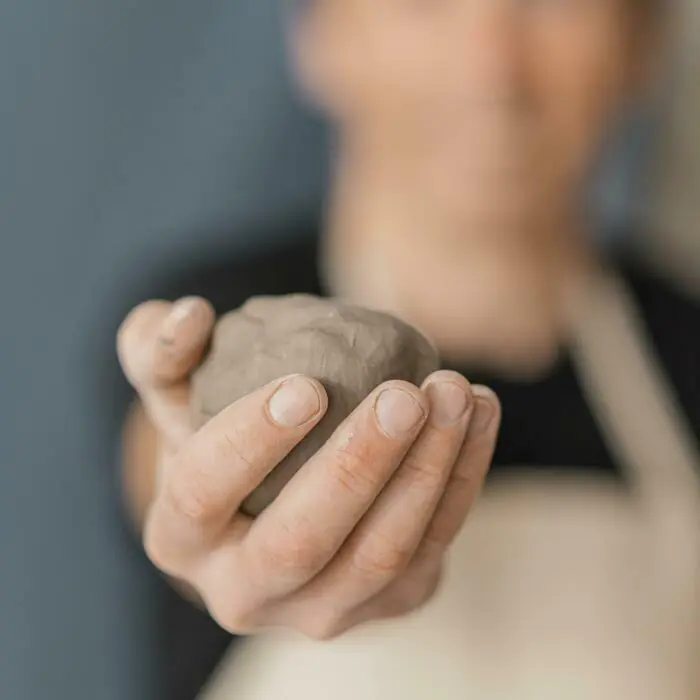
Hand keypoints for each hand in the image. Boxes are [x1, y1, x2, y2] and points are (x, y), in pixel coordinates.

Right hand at [117, 296, 499, 639]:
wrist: (285, 492)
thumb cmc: (230, 431)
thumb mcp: (181, 391)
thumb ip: (162, 349)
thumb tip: (191, 315)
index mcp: (182, 537)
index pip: (201, 494)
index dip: (249, 442)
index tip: (305, 385)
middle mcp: (244, 591)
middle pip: (299, 544)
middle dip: (357, 467)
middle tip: (404, 394)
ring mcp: (322, 607)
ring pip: (381, 554)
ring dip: (427, 471)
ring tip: (454, 392)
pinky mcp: (389, 600)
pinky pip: (436, 543)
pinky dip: (463, 475)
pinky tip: (478, 410)